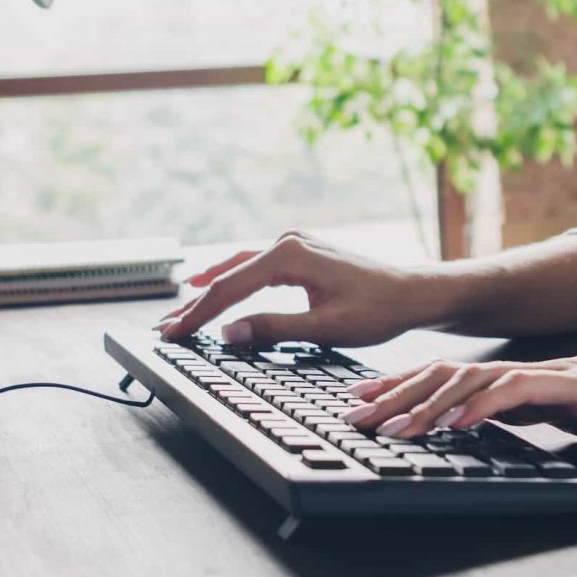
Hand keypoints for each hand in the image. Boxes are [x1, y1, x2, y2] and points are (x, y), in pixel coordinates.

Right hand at [152, 232, 438, 349]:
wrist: (412, 293)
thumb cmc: (378, 311)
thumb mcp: (326, 328)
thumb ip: (274, 329)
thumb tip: (228, 332)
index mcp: (289, 256)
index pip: (231, 289)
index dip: (199, 315)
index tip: (173, 334)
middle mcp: (287, 242)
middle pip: (228, 276)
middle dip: (195, 304)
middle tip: (164, 328)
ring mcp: (293, 244)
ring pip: (238, 269)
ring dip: (209, 292)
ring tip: (180, 312)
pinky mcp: (299, 253)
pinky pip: (253, 266)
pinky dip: (230, 281)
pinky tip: (211, 285)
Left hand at [338, 327, 576, 439]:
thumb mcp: (569, 413)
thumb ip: (533, 414)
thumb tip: (498, 426)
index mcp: (519, 379)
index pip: (448, 379)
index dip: (404, 388)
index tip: (367, 402)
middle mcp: (522, 371)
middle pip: (444, 377)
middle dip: (396, 396)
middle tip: (355, 415)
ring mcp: (543, 374)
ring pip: (470, 382)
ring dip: (427, 405)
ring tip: (393, 427)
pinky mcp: (568, 386)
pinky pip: (515, 393)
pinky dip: (481, 407)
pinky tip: (456, 423)